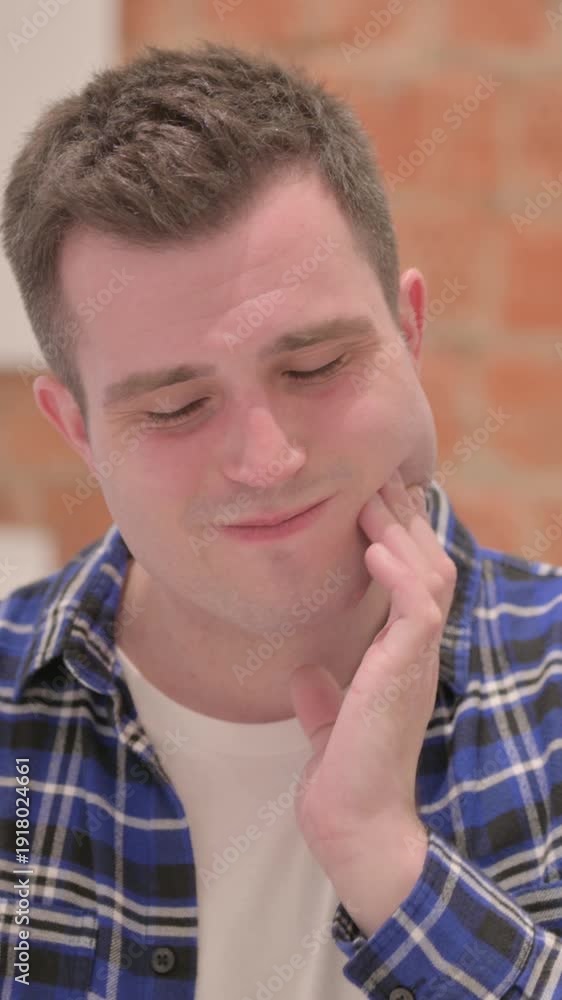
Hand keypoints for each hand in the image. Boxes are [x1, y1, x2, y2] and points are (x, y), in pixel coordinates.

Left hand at [289, 468, 456, 931]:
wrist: (353, 826)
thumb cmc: (344, 779)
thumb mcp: (331, 723)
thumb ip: (323, 695)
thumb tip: (304, 673)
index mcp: (401, 659)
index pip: (414, 583)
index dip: (399, 539)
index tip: (372, 502)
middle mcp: (416, 653)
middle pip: (428, 565)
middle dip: (403, 519)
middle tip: (377, 479)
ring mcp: (415, 661)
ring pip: (429, 575)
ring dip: (401, 532)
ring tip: (373, 496)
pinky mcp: (405, 673)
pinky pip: (415, 608)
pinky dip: (398, 572)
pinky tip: (374, 546)